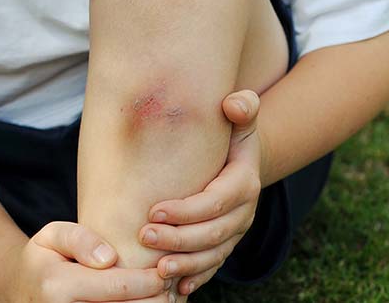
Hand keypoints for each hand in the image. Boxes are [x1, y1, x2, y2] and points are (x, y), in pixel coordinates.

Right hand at [3, 221, 169, 301]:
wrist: (18, 292)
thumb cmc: (43, 260)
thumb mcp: (52, 236)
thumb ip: (79, 239)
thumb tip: (109, 259)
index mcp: (58, 286)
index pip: (120, 287)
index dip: (150, 280)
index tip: (164, 270)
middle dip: (156, 299)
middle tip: (169, 287)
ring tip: (164, 298)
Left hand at [139, 90, 262, 296]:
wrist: (239, 159)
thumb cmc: (230, 135)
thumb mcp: (238, 118)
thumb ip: (241, 107)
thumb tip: (233, 103)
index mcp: (245, 182)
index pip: (217, 201)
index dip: (187, 210)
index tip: (154, 210)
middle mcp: (244, 212)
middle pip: (214, 233)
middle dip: (179, 239)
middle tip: (143, 236)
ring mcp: (236, 232)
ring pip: (213, 256)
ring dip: (186, 265)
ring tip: (157, 270)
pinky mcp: (225, 245)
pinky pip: (213, 267)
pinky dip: (196, 279)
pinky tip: (176, 289)